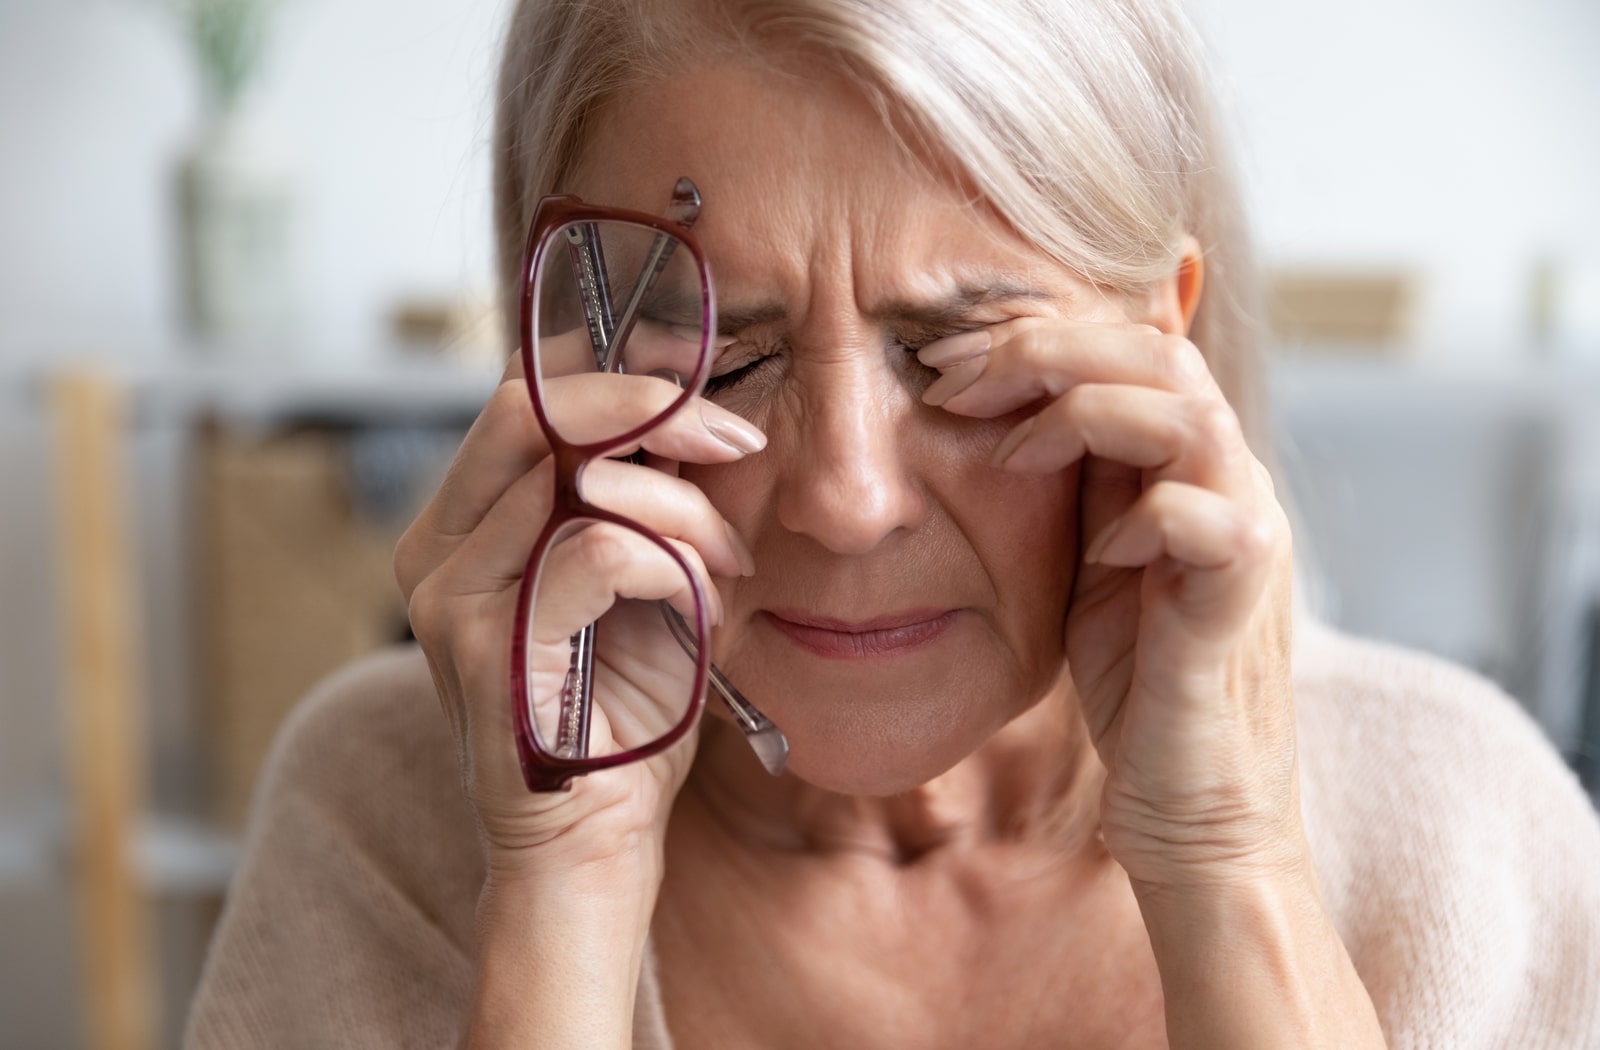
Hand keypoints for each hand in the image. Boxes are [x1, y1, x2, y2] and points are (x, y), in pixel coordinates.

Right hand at [394, 343, 763, 884]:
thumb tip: (692, 409)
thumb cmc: (623, 713)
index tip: (705, 399)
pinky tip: (699, 605)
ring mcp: (449, 597)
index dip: (618, 377)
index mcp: (466, 526)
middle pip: (530, 408)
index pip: (524, 398)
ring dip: (682, 509)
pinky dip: (672, 564)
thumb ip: (643, 499)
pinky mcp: (484, 646)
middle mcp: (436, 550)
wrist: (594, 845)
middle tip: (734, 443)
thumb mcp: (643, 581)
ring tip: (726, 562)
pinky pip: (599, 551)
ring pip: (578, 478)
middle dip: (652, 409)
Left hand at [920, 317, 1299, 891]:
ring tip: (1007, 451)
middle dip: (1044, 350)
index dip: (1038, 337)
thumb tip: (1000, 406)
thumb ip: (1075, 480)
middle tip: (953, 379)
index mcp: (1192, 463)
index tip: (944, 361)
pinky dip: (1142, 515)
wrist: (1194, 802)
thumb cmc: (1137, 680)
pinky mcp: (1240, 601)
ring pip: (1187, 414)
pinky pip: (1205, 520)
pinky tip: (1097, 550)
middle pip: (1159, 353)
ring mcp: (1246, 535)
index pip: (1131, 347)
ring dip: (1082, 413)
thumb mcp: (1088, 558)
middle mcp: (1231, 482)